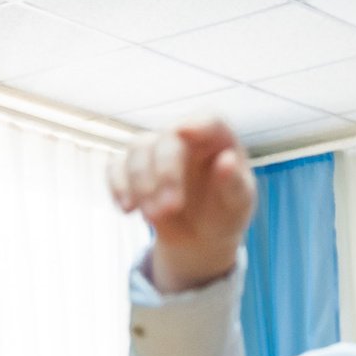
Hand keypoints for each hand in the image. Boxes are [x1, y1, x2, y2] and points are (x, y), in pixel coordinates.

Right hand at [108, 119, 253, 294]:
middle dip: (165, 173)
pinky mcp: (132, 167)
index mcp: (218, 138)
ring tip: (153, 218)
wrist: (201, 235)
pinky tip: (128, 210)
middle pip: (167, 139)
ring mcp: (156, 149)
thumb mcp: (240, 204)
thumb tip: (227, 161)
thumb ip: (235, 184)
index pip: (208, 120)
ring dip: (140, 183)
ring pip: (137, 148)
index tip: (182, 131)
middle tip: (171, 208)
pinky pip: (116, 167)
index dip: (195, 123)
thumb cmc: (226, 212)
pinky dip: (118, 187)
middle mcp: (184, 136)